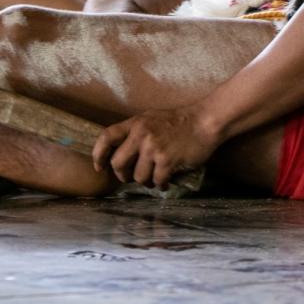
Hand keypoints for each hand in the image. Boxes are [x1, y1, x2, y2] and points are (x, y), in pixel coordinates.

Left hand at [92, 104, 219, 189]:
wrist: (204, 122)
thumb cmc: (179, 121)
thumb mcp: (151, 119)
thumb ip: (136, 132)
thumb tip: (122, 152)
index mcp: (135, 123)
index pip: (107, 136)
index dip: (98, 154)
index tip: (99, 167)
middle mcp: (141, 134)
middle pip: (118, 163)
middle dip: (123, 175)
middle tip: (130, 178)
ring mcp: (153, 148)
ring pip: (138, 177)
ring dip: (146, 181)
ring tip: (155, 177)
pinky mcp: (167, 161)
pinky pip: (157, 182)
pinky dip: (161, 184)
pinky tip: (167, 180)